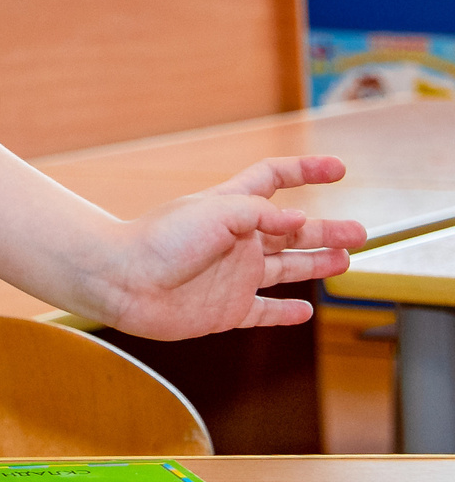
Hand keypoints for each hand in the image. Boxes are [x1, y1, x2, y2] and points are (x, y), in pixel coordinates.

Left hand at [87, 156, 366, 339]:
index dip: (305, 171)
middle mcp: (236, 241)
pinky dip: (286, 312)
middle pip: (291, 231)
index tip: (337, 169)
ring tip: (344, 260)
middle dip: (326, 231)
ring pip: (286, 269)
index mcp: (231, 208)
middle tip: (359, 232)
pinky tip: (306, 310)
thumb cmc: (158, 239)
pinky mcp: (226, 310)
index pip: (273, 179)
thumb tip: (296, 219)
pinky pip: (264, 312)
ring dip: (316, 263)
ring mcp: (233, 276)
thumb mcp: (215, 212)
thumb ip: (259, 215)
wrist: (122, 281)